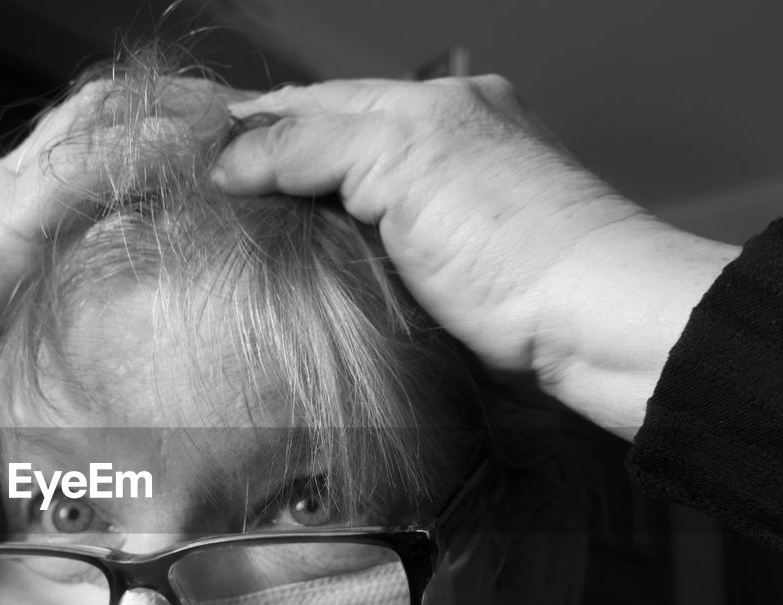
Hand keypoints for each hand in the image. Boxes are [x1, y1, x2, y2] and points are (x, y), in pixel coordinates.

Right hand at [213, 77, 738, 438]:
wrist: (587, 325)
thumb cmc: (510, 237)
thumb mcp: (403, 161)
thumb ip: (312, 145)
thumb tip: (229, 158)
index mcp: (436, 106)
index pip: (320, 100)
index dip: (255, 119)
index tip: (194, 144)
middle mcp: (442, 148)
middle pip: (332, 144)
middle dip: (269, 162)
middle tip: (202, 191)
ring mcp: (447, 213)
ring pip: (348, 198)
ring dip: (295, 211)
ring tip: (234, 230)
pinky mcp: (448, 273)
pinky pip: (369, 247)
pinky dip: (327, 250)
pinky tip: (297, 267)